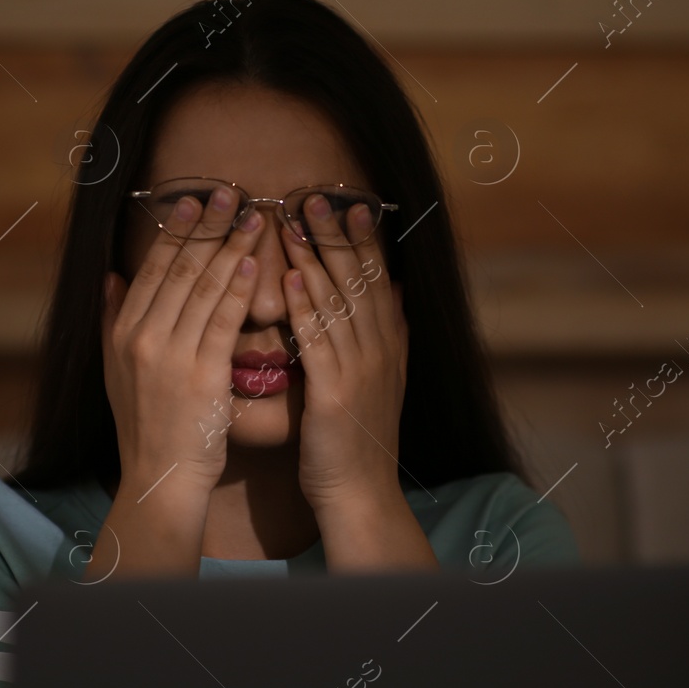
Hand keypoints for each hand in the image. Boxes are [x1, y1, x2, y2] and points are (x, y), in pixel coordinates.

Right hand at [102, 186, 263, 524]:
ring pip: (202, 288)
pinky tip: (252, 264)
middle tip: (228, 193)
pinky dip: (236, 290)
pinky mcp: (201, 376)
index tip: (192, 201)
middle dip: (205, 227)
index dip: (173, 232)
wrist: (160, 479)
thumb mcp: (116, 372)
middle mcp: (141, 339)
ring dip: (229, 248)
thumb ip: (112, 320)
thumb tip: (111, 275)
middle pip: (176, 269)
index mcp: (121, 334)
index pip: (149, 269)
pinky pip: (221, 322)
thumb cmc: (148, 427)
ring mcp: (169, 356)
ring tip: (250, 217)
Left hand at [280, 195, 409, 515]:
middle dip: (338, 236)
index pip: (378, 280)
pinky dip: (304, 305)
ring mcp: (361, 369)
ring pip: (338, 302)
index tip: (351, 203)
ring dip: (317, 258)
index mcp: (390, 344)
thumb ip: (389, 335)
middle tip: (318, 196)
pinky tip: (289, 278)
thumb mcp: (383, 378)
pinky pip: (318, 339)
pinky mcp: (335, 392)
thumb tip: (399, 290)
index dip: (364, 240)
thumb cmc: (358, 438)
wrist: (359, 491)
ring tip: (297, 221)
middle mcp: (381, 350)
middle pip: (360, 281)